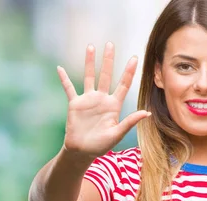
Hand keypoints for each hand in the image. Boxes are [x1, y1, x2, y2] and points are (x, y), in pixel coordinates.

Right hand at [57, 42, 150, 158]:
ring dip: (89, 62)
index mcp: (114, 105)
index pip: (123, 84)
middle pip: (106, 75)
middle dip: (109, 60)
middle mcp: (102, 99)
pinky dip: (64, 79)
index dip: (129, 71)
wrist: (82, 151)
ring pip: (89, 76)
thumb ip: (130, 122)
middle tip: (111, 44)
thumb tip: (147, 113)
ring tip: (91, 47)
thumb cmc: (102, 145)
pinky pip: (69, 88)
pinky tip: (59, 68)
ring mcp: (88, 100)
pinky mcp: (75, 104)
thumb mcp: (117, 133)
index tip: (135, 58)